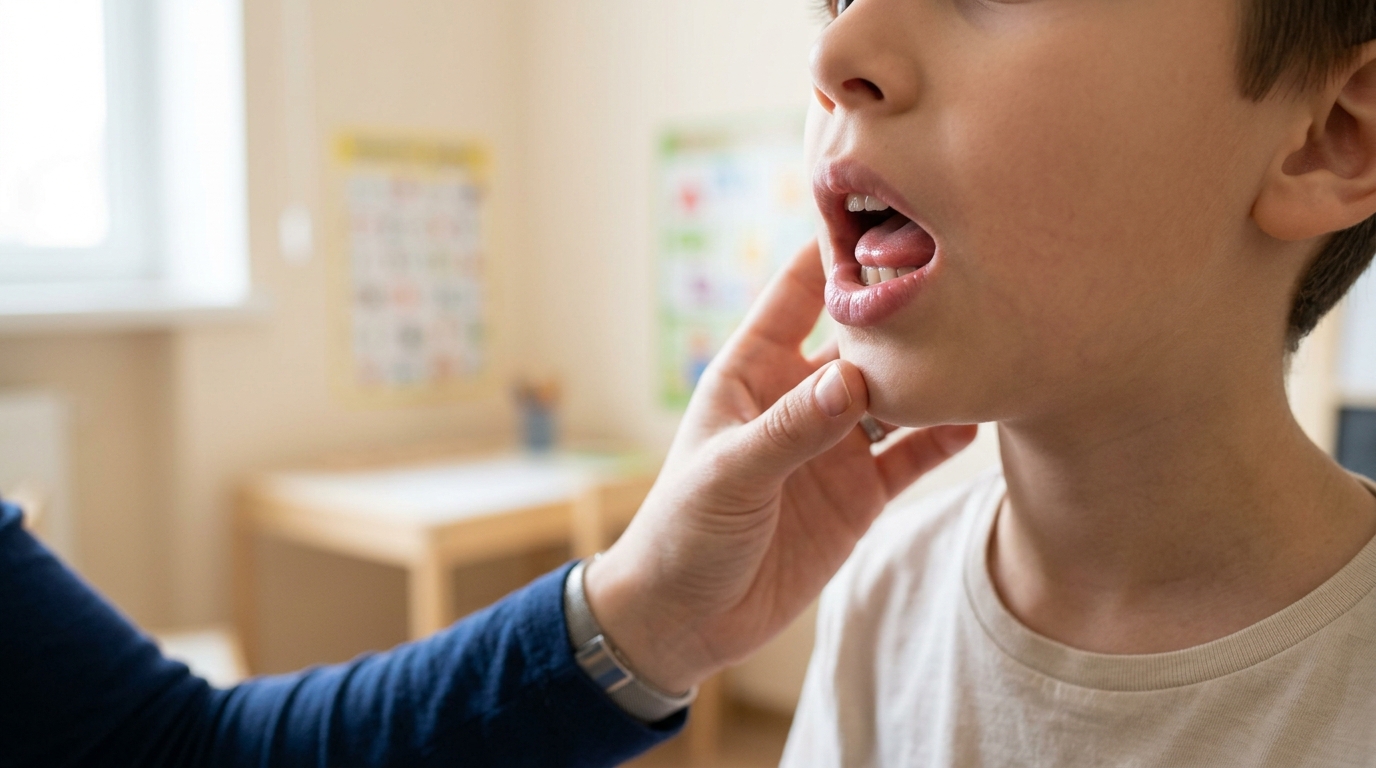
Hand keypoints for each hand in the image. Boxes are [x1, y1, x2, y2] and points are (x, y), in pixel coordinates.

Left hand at [584, 241, 976, 693]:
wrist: (686, 619)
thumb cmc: (682, 531)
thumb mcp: (730, 473)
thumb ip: (793, 428)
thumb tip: (855, 380)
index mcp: (752, 371)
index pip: (796, 293)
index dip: (835, 252)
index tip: (886, 210)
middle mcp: (799, 396)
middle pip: (860, 338)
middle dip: (903, 309)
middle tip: (963, 273)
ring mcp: (833, 445)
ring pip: (896, 394)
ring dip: (934, 373)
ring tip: (988, 341)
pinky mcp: (858, 494)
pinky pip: (911, 455)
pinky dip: (944, 436)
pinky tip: (981, 415)